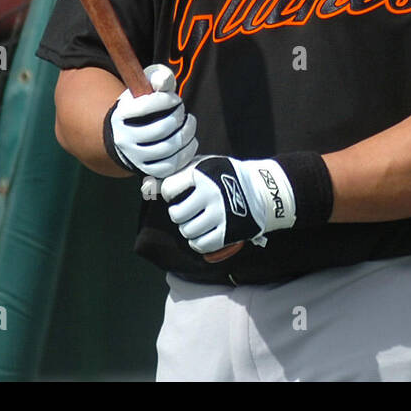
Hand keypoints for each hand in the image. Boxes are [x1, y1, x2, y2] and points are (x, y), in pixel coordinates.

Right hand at [103, 64, 197, 177]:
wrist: (126, 135)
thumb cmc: (141, 108)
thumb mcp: (145, 88)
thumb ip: (157, 78)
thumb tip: (164, 80)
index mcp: (120, 115)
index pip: (145, 106)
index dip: (167, 100)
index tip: (174, 99)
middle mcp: (124, 139)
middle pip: (161, 129)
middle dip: (179, 117)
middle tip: (181, 111)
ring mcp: (134, 157)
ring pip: (168, 149)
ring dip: (186, 133)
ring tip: (189, 123)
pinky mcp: (146, 170)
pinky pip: (171, 166)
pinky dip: (186, 153)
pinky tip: (189, 140)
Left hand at [161, 155, 296, 254]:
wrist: (263, 190)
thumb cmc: (226, 176)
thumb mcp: (205, 166)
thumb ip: (178, 174)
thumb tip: (147, 187)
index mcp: (203, 174)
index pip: (169, 189)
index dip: (171, 192)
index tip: (180, 192)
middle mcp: (211, 194)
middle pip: (177, 214)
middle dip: (180, 213)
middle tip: (188, 210)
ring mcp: (220, 214)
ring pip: (188, 231)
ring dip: (189, 228)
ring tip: (197, 221)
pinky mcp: (228, 231)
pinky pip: (201, 244)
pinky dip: (198, 241)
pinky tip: (203, 234)